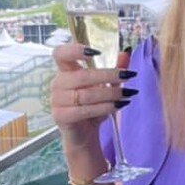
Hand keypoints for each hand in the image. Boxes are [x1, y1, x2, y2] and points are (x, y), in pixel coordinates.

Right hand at [51, 39, 127, 173]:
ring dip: (110, 93)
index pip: (60, 53)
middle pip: (82, 75)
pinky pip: (85, 110)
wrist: (84, 134)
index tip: (96, 52)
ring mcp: (56, 101)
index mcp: (65, 72)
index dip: (75, 49)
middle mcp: (57, 84)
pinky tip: (118, 106)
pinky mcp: (60, 116)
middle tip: (128, 76)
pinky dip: (104, 107)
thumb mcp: (106, 86)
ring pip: (86, 94)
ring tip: (127, 94)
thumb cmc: (92, 107)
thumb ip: (115, 69)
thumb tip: (126, 52)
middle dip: (108, 75)